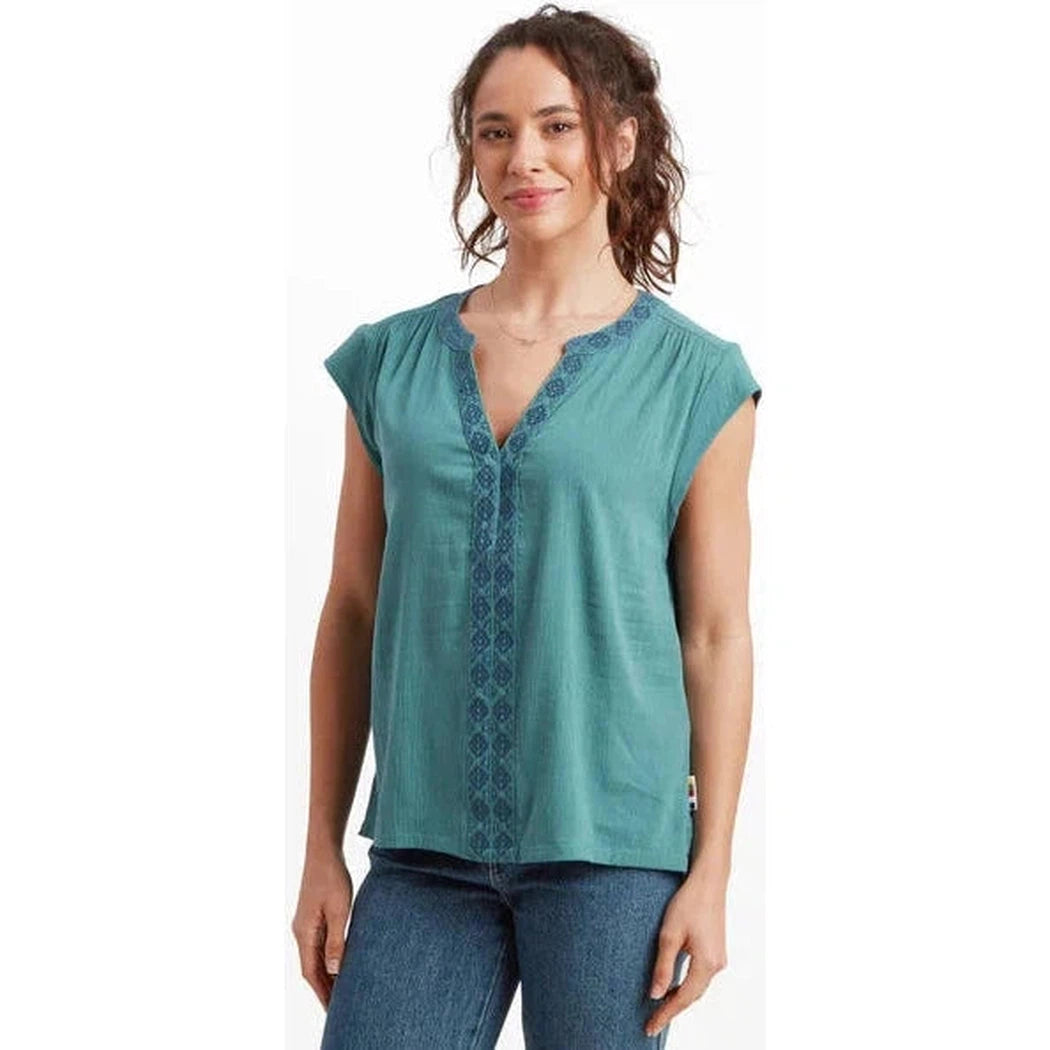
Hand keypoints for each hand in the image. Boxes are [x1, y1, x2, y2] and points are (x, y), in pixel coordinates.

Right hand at [291, 850, 352, 1008]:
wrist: (323, 851)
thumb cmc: (332, 877)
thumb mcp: (340, 909)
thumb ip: (337, 941)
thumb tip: (333, 971)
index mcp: (305, 933)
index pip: (311, 972)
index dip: (322, 993)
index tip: (333, 1010)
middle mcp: (301, 932)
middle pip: (310, 969)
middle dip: (323, 989)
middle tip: (338, 1009)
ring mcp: (305, 924)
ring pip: (313, 958)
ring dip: (324, 976)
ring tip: (339, 992)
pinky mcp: (311, 917)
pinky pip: (317, 946)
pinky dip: (325, 960)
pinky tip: (336, 963)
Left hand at [644, 872, 727, 1037]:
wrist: (709, 882)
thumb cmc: (688, 903)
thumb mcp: (669, 935)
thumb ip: (664, 967)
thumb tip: (656, 995)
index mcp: (707, 964)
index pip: (683, 998)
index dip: (666, 1014)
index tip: (650, 1027)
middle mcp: (717, 965)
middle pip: (693, 996)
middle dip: (672, 1010)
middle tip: (652, 1022)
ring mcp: (718, 958)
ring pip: (697, 987)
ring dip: (680, 998)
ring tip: (660, 1008)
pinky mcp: (716, 950)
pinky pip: (700, 976)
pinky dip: (686, 985)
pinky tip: (674, 985)